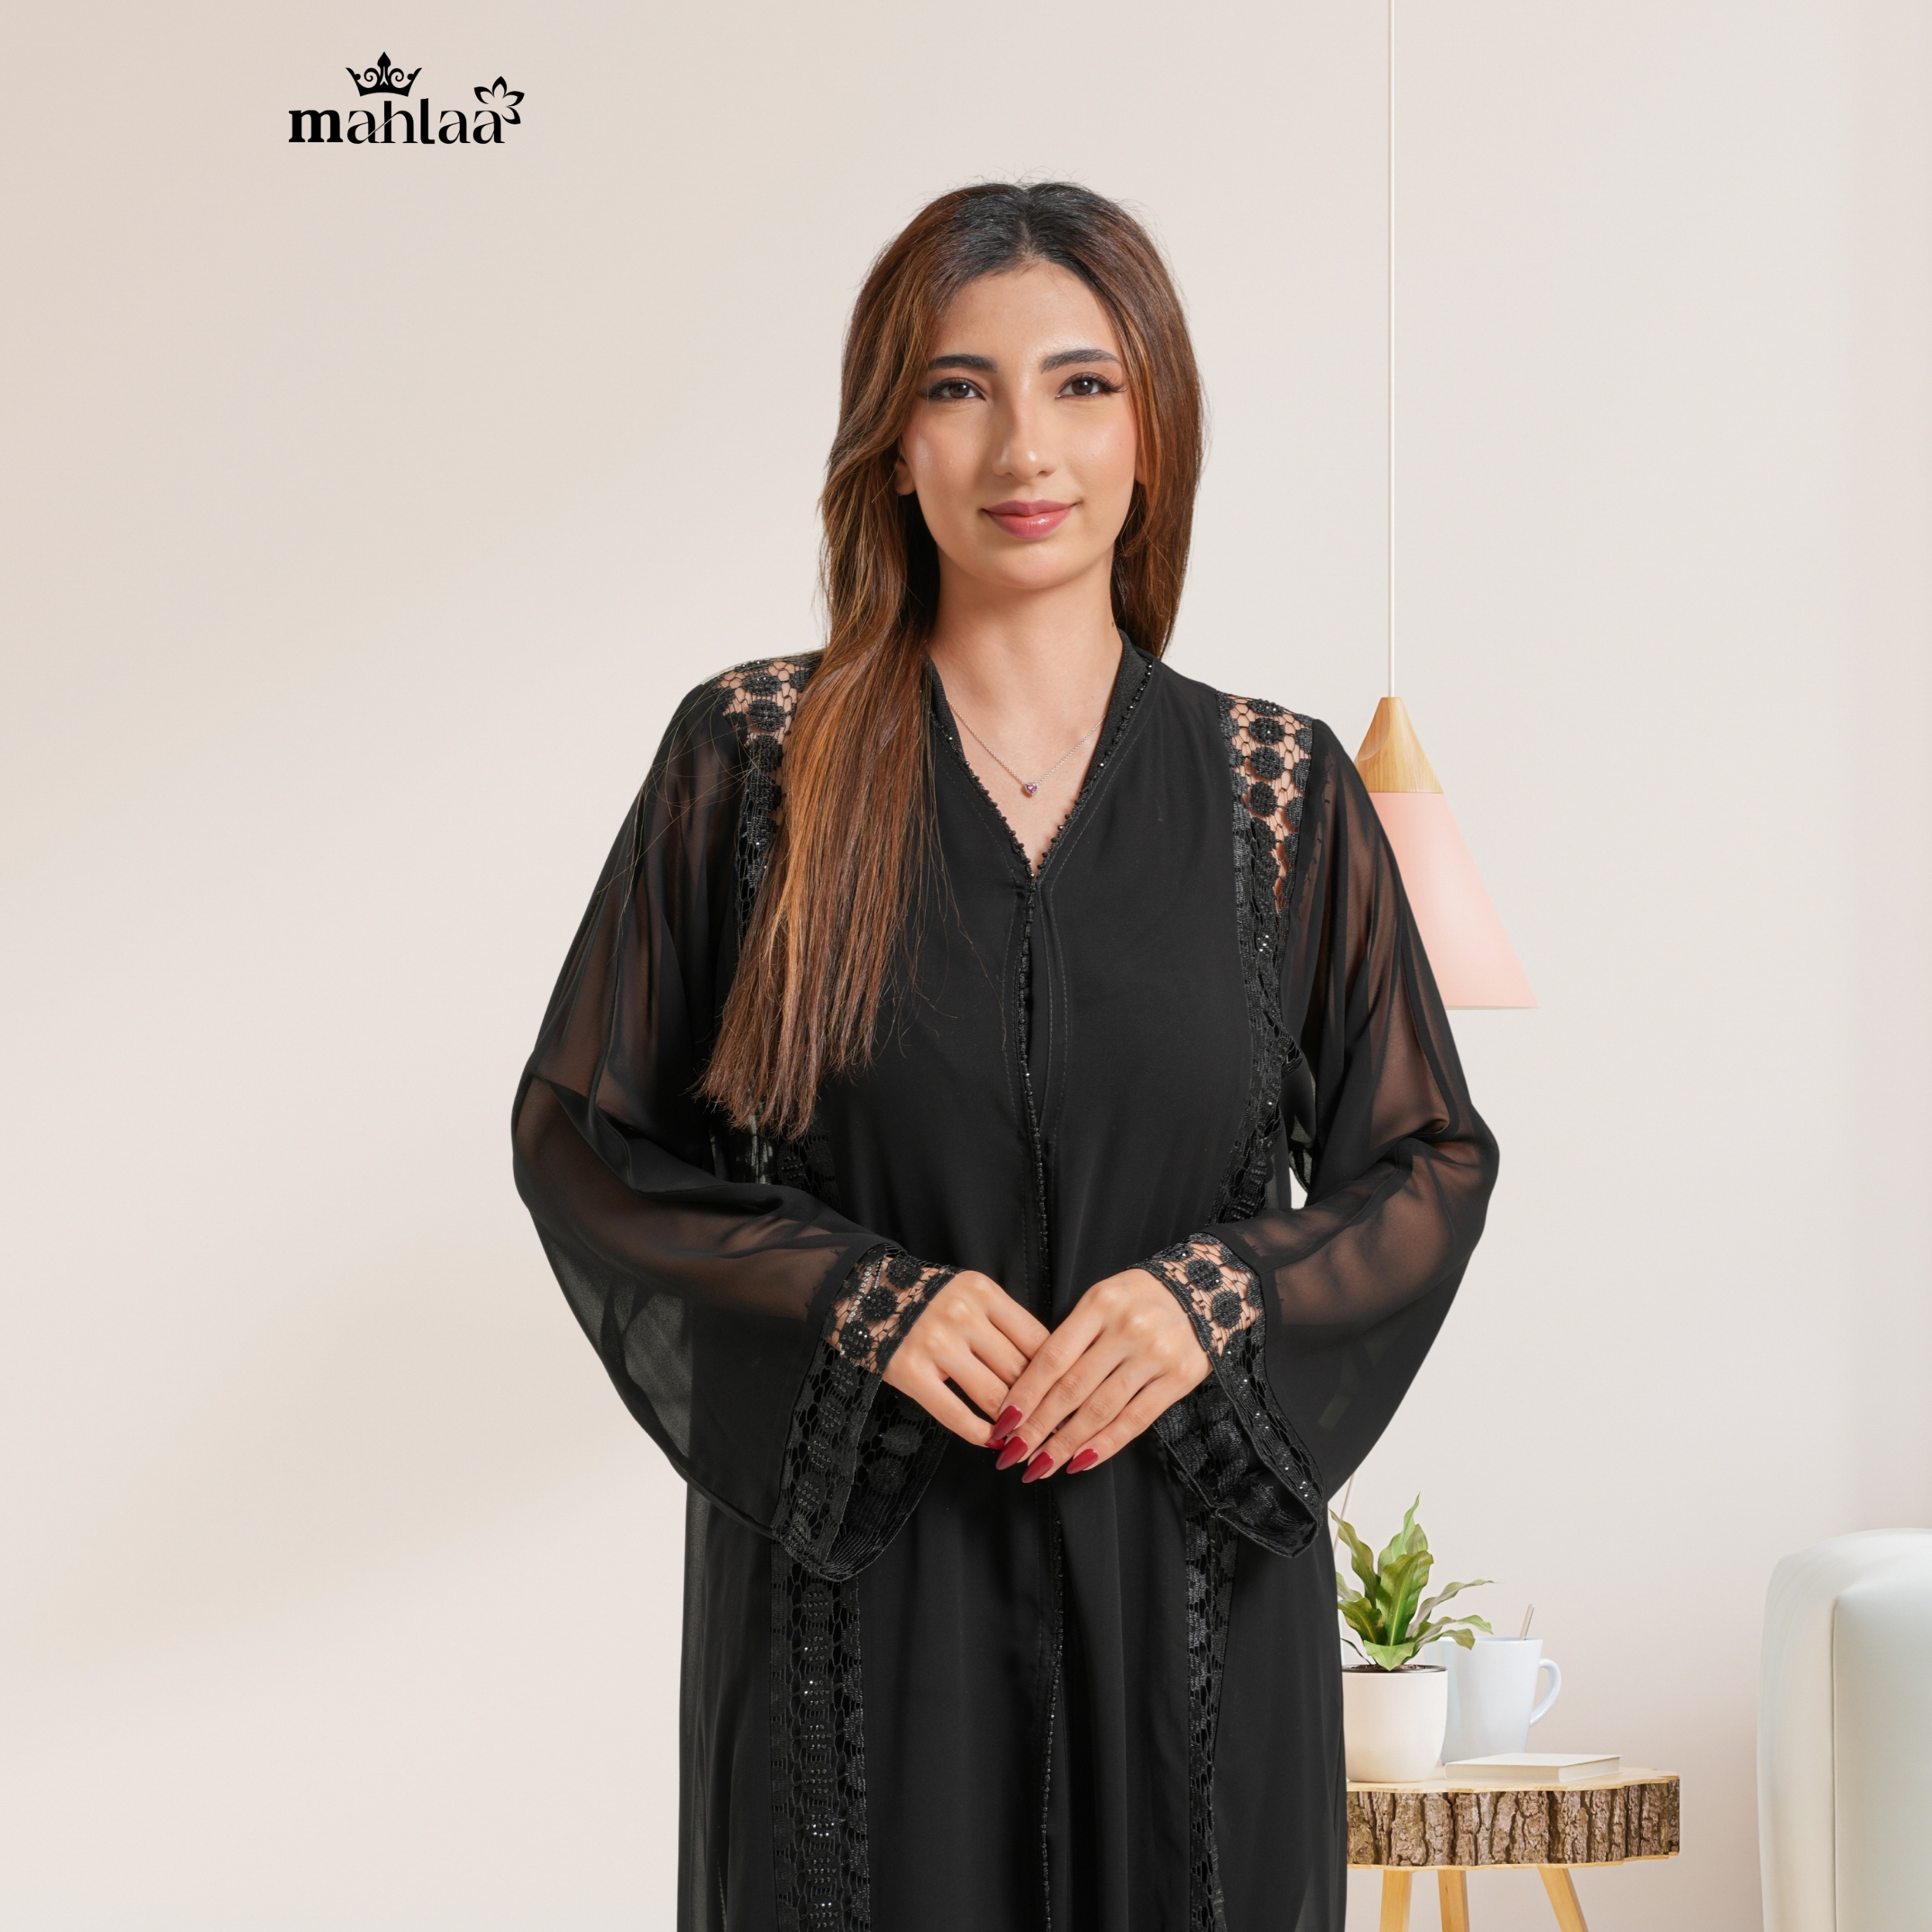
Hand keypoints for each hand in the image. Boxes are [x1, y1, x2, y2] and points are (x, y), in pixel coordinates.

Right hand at [881, 1270, 1049, 1445]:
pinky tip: (991, 1442)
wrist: (864, 1294)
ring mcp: (935, 1343)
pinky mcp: (909, 1370)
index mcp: (984, 1292)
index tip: (1071, 1399)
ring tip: (1027, 1440)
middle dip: (1043, 1406)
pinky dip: (979, 1433)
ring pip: (992, 1395)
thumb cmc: (928, 1299)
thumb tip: (1046, 1370)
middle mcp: (963, 1314)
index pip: (1038, 1339)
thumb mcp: (970, 1295)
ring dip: (1014, 1424)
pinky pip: (954, 1412)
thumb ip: (1003, 1323)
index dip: (1059, 1375)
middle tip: (1058, 1430)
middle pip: (1019, 1370)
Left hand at [990, 1267, 1209, 1478]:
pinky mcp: (1179, 1378)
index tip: (1003, 1421)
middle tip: (1012, 1453)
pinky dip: (1106, 1445)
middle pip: (1072, 1388)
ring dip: (1066, 1443)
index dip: (1025, 1393)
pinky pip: (1136, 1419)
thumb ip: (1073, 1336)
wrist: (1205, 1289)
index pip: (1053, 1357)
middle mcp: (1127, 1328)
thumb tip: (1032, 1388)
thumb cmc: (1139, 1297)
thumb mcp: (1101, 1299)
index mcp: (1099, 1303)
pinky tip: (1081, 1461)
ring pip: (1101, 1409)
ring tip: (1041, 1465)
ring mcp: (1155, 1355)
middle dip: (1038, 1426)